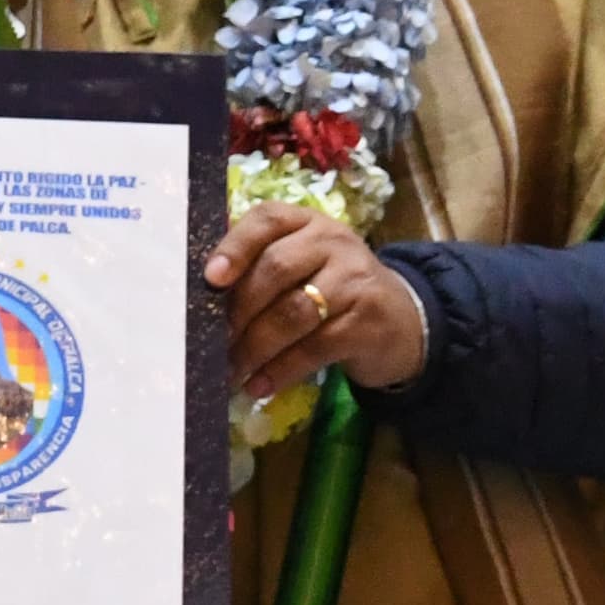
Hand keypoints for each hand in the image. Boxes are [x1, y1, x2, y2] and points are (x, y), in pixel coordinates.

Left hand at [203, 203, 430, 403]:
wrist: (402, 320)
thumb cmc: (332, 290)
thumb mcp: (303, 265)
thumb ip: (259, 267)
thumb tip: (202, 296)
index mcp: (307, 222)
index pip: (267, 219)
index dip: (236, 246)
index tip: (210, 278)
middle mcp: (334, 242)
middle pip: (276, 269)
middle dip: (239, 309)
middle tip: (213, 341)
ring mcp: (355, 281)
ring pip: (293, 312)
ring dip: (255, 346)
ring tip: (232, 370)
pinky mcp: (367, 322)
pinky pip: (315, 347)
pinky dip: (281, 370)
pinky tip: (260, 386)